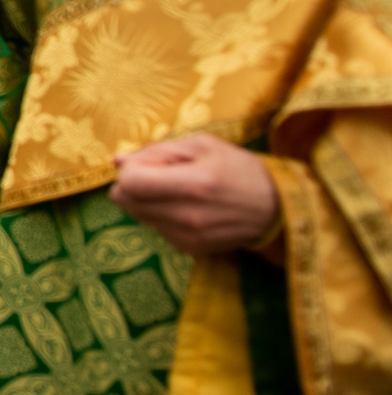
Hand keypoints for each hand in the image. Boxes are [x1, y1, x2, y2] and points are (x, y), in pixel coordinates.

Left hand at [109, 132, 280, 255]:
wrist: (277, 207)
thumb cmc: (238, 168)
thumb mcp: (202, 146)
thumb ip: (157, 151)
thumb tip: (117, 161)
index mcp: (193, 184)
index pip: (129, 184)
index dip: (129, 171)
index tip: (147, 164)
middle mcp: (187, 215)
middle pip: (126, 202)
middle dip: (132, 185)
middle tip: (158, 175)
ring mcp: (188, 237)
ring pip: (138, 216)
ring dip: (146, 201)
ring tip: (176, 190)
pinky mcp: (190, 249)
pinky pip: (155, 228)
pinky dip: (161, 216)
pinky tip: (185, 207)